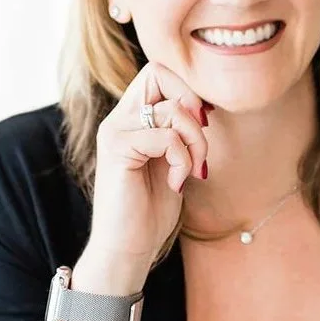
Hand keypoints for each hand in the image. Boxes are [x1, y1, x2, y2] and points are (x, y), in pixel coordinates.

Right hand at [84, 60, 210, 287]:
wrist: (127, 248)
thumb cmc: (151, 209)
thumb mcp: (173, 161)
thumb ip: (178, 131)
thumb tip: (203, 107)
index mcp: (131, 118)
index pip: (159, 72)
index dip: (188, 90)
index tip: (203, 124)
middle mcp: (119, 118)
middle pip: (159, 72)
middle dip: (192, 102)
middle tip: (199, 139)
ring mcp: (115, 132)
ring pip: (172, 109)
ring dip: (195, 142)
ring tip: (191, 170)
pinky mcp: (117, 150)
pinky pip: (167, 137)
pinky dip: (183, 160)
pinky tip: (176, 183)